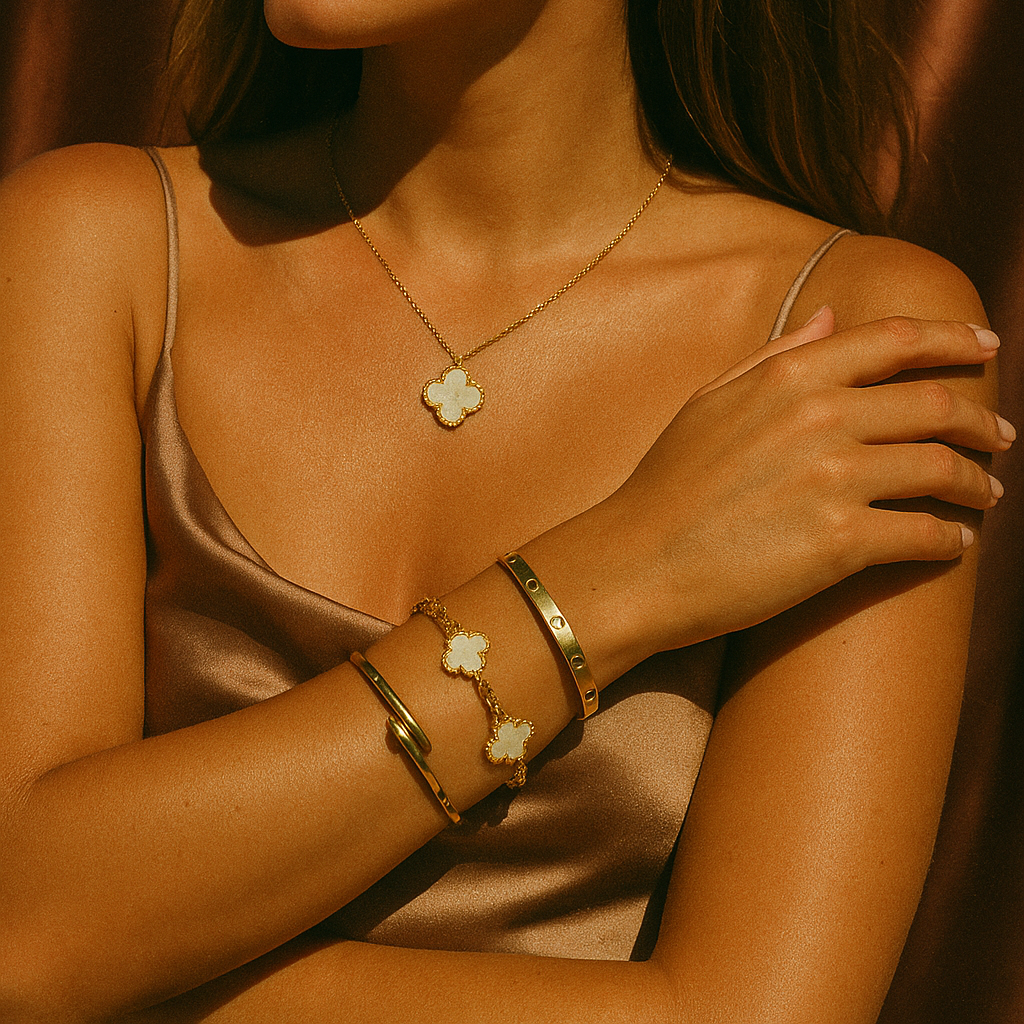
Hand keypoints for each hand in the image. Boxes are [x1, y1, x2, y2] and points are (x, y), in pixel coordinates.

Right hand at [603, 314, 1012, 653]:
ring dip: (977, 483)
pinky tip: (953, 543)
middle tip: (1000, 437)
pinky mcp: (841, 543)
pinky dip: (949, 539)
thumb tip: (832, 318)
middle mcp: (819, 417)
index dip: (955, 338)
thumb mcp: (708, 403)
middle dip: (982, 420)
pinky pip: (924, 533)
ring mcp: (832, 479)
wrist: (636, 563)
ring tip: (987, 494)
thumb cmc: (665, 486)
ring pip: (941, 468)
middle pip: (934, 404)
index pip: (895, 340)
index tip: (989, 345)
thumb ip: (773, 355)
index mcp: (787, 375)